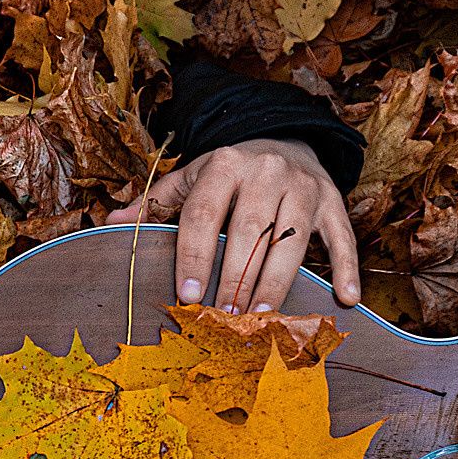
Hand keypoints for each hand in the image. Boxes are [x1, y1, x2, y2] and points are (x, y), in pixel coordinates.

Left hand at [104, 139, 361, 312]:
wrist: (283, 139)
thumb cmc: (228, 173)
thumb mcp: (190, 178)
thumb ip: (154, 203)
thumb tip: (112, 222)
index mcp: (224, 164)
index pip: (204, 215)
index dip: (195, 257)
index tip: (190, 296)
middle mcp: (266, 170)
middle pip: (250, 232)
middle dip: (235, 279)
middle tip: (225, 319)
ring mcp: (303, 186)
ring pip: (291, 240)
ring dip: (276, 283)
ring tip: (263, 320)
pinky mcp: (332, 201)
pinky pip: (342, 238)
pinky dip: (346, 269)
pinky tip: (343, 300)